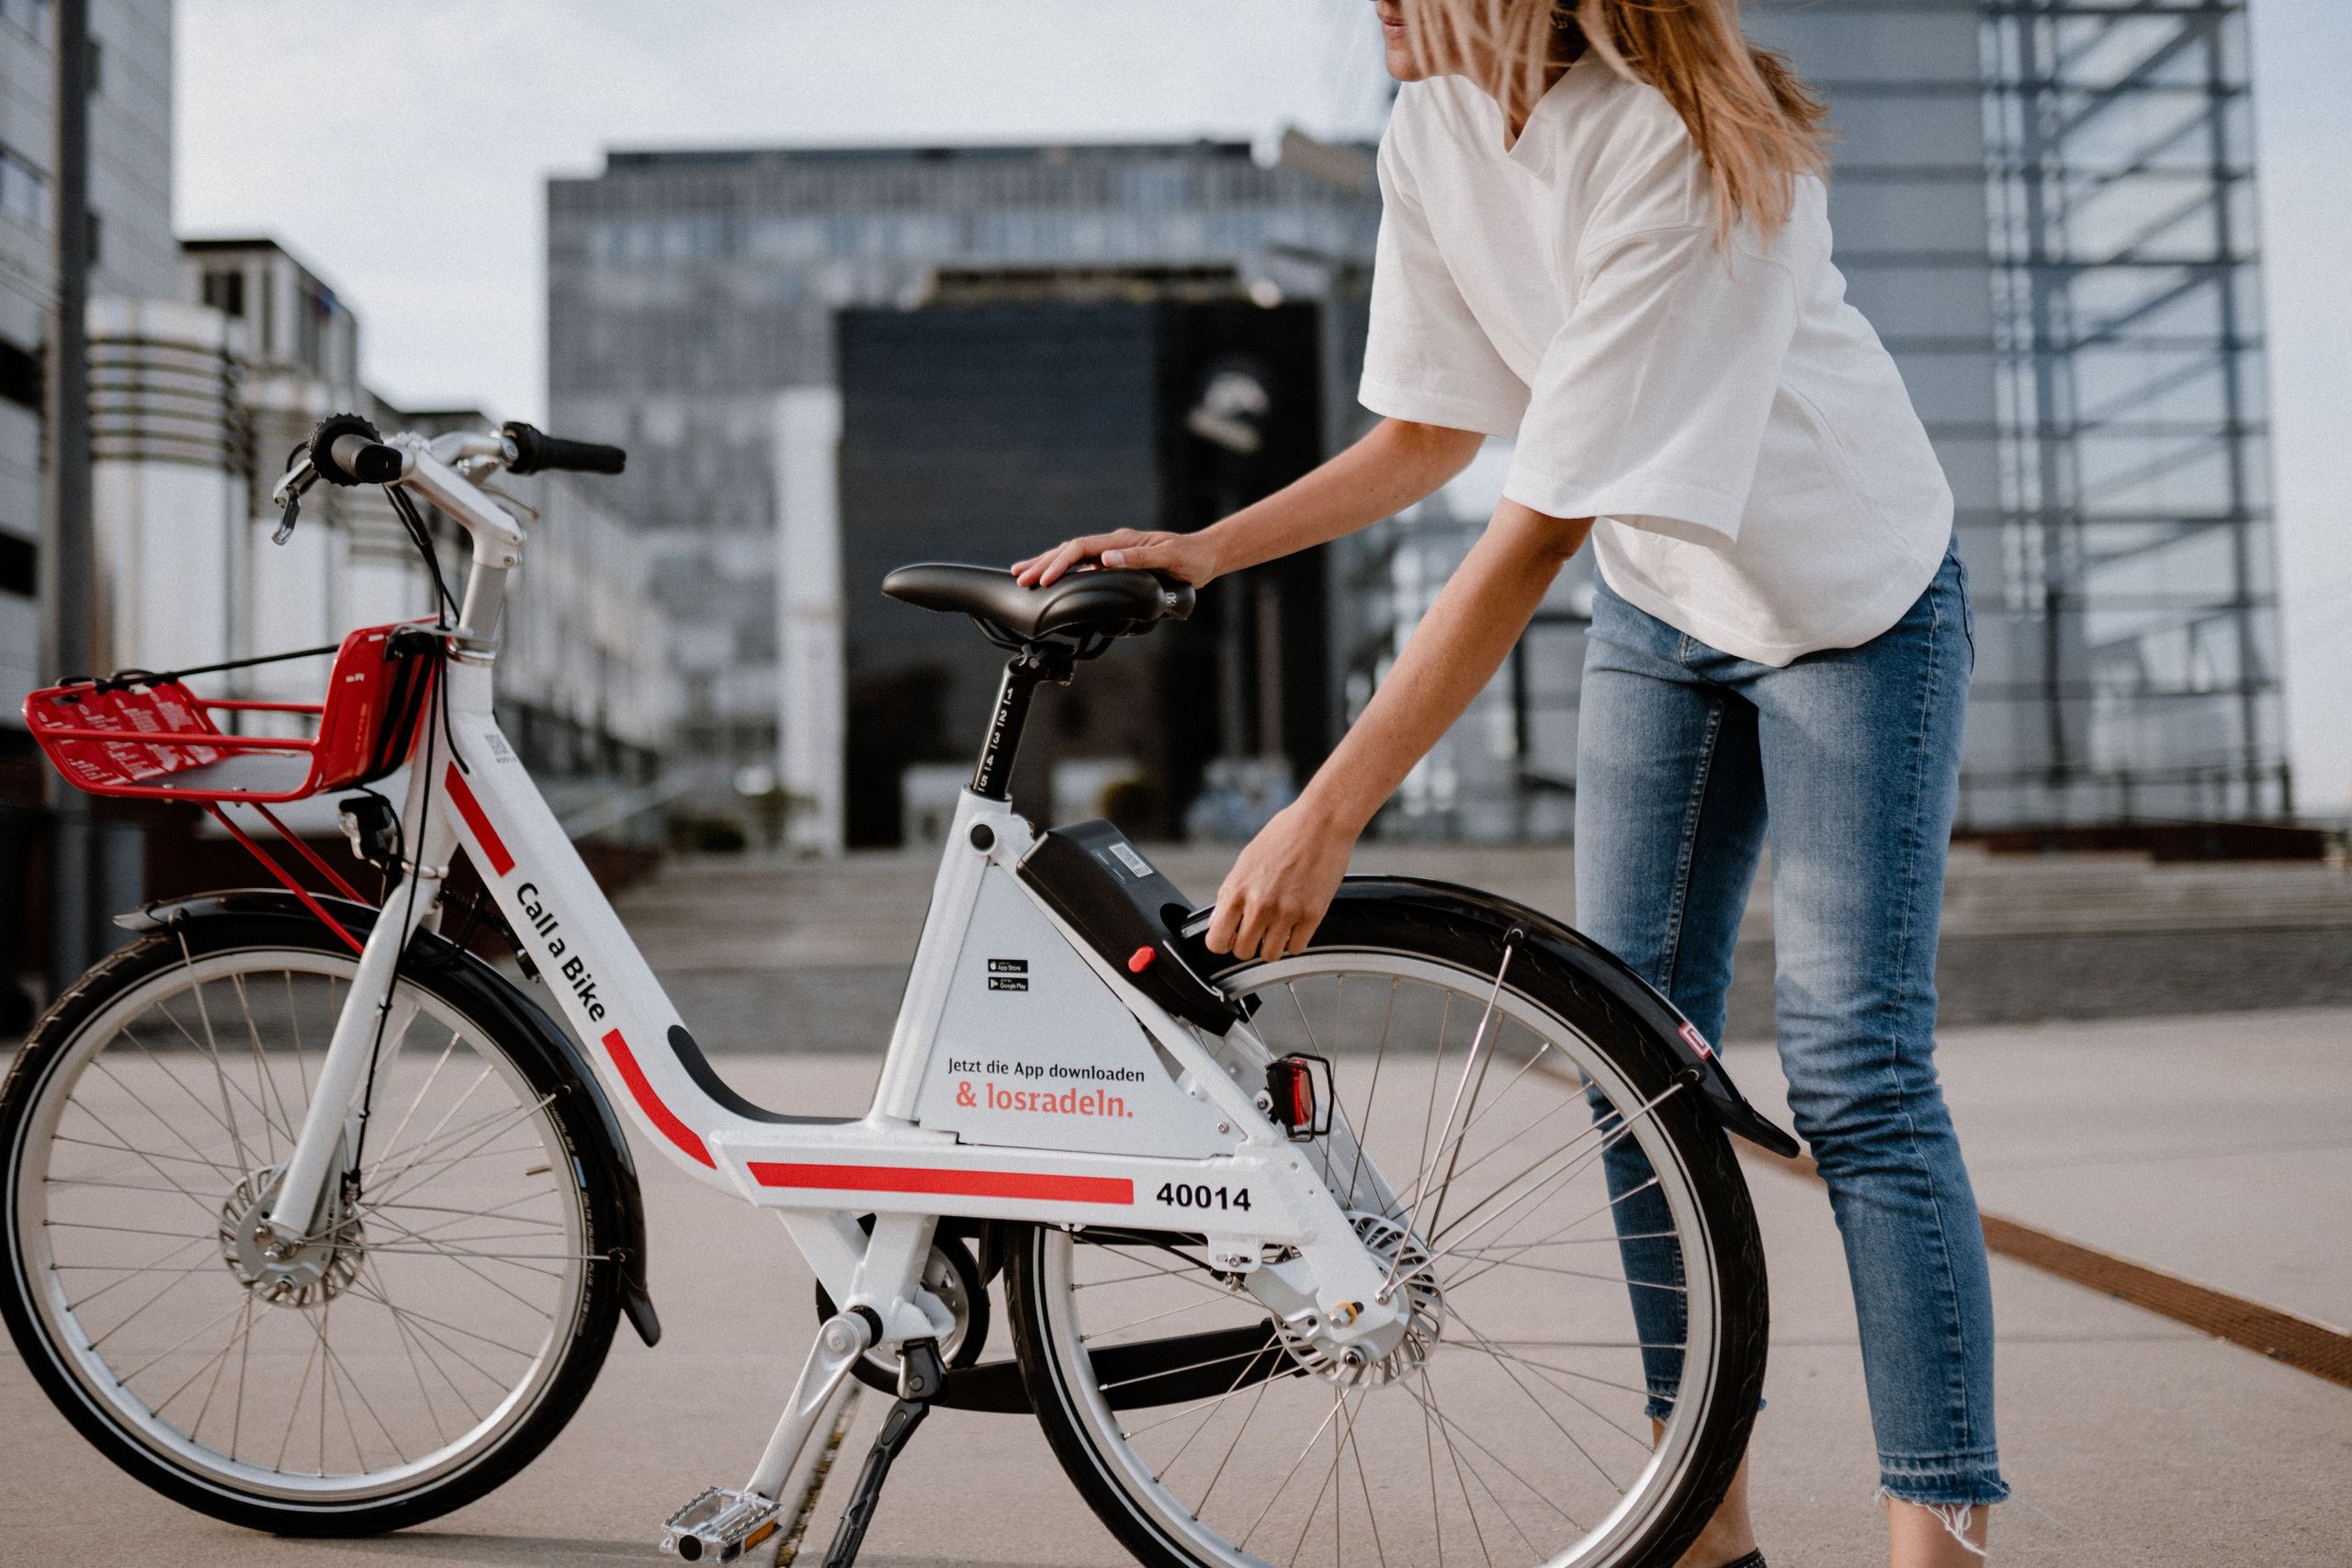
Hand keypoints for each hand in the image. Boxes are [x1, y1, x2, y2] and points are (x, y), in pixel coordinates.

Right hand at [1012, 528, 1220, 587]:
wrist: (1204, 557)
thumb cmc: (1190, 559)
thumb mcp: (1168, 558)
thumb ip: (1138, 559)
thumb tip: (1105, 559)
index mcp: (1121, 541)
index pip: (1081, 549)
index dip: (1059, 562)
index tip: (1044, 579)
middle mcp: (1113, 545)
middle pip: (1069, 551)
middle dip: (1042, 563)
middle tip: (1019, 577)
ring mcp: (1113, 554)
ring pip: (1073, 557)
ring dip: (1048, 565)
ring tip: (1024, 575)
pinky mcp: (1116, 564)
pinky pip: (1083, 567)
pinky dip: (1065, 572)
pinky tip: (1053, 579)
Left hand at [1203, 802, 1358, 961]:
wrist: (1322, 821)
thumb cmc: (1284, 834)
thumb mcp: (1246, 860)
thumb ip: (1230, 892)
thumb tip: (1217, 921)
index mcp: (1238, 890)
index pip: (1216, 941)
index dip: (1223, 942)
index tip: (1231, 936)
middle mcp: (1259, 905)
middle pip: (1243, 952)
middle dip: (1249, 943)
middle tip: (1259, 928)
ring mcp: (1286, 913)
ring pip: (1270, 955)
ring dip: (1273, 944)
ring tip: (1279, 925)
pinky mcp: (1312, 915)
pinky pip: (1297, 947)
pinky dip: (1295, 940)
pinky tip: (1296, 922)